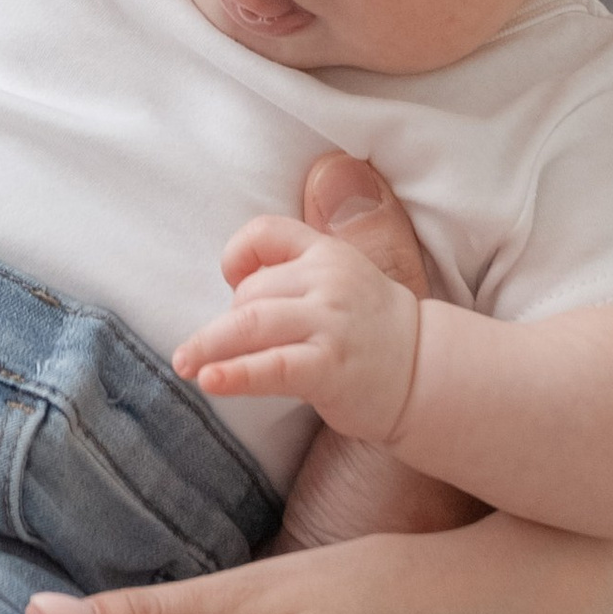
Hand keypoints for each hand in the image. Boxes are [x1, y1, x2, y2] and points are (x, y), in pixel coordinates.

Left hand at [173, 214, 420, 443]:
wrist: (427, 373)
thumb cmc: (372, 329)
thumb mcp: (341, 278)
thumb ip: (297, 270)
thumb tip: (237, 278)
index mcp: (327, 252)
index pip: (266, 232)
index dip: (238, 255)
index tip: (231, 281)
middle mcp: (328, 279)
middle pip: (250, 290)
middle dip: (225, 323)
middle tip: (212, 349)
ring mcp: (329, 322)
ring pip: (250, 324)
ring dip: (208, 346)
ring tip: (185, 364)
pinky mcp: (329, 366)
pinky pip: (270, 366)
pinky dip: (234, 373)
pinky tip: (210, 380)